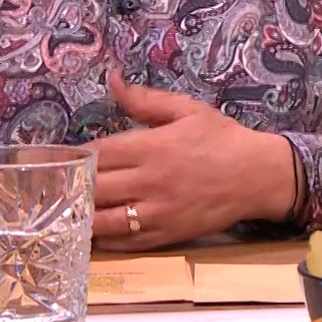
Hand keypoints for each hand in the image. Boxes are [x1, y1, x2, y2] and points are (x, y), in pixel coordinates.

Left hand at [87, 72, 296, 249]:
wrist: (259, 175)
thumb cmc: (223, 139)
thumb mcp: (187, 110)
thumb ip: (145, 99)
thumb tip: (113, 79)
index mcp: (152, 148)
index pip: (98, 154)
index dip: (77, 157)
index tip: (69, 157)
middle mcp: (150, 182)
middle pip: (94, 189)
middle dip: (74, 187)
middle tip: (63, 185)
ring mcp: (157, 212)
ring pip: (104, 222)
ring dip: (84, 217)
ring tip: (72, 211)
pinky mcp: (167, 235)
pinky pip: (127, 242)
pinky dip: (107, 238)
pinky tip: (98, 231)